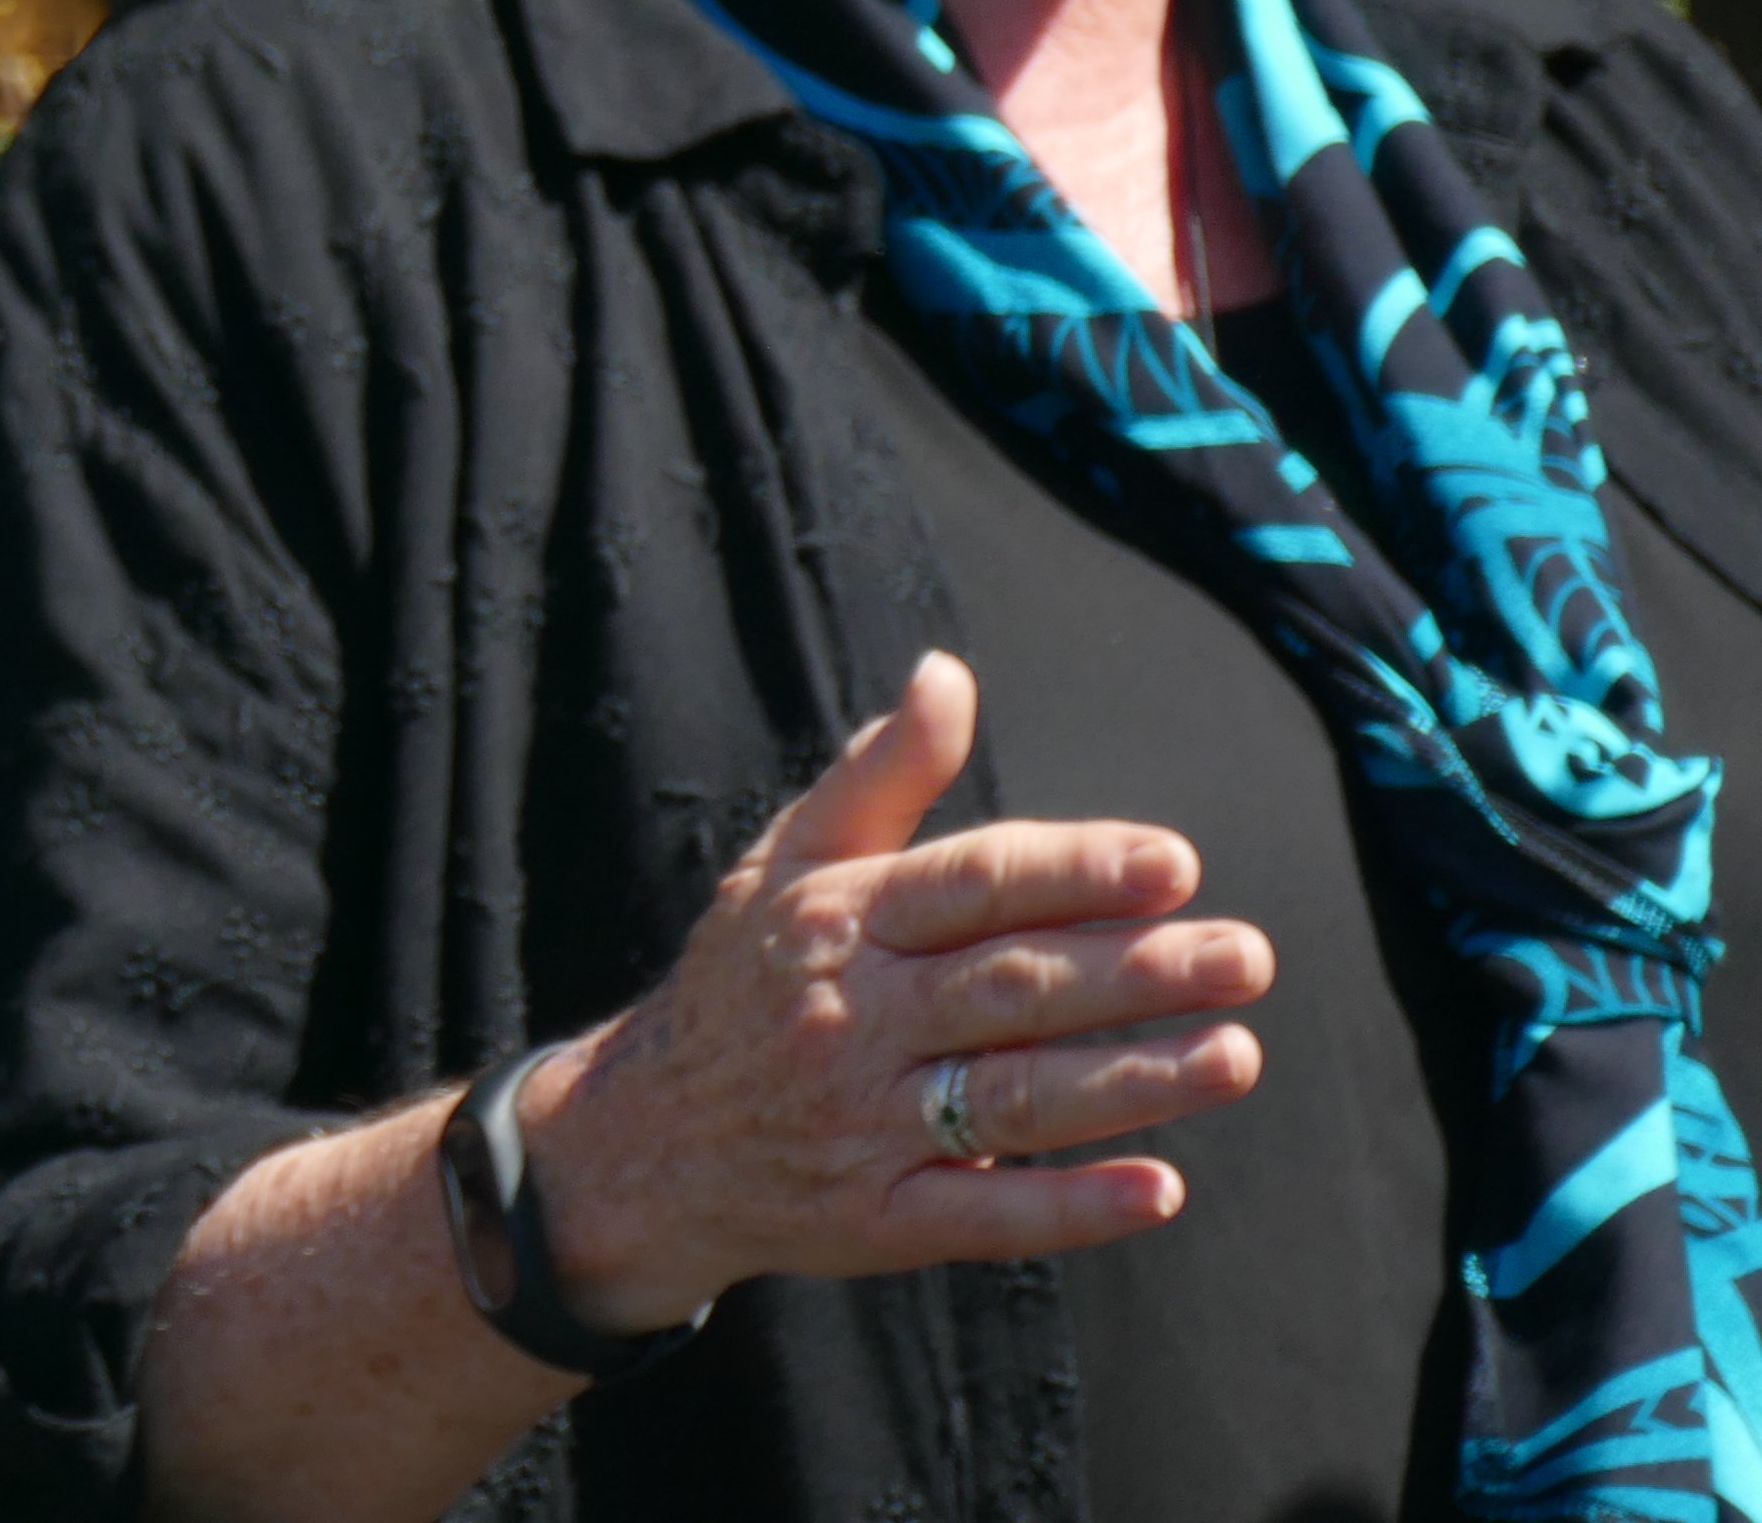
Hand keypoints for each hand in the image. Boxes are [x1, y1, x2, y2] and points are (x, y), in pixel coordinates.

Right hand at [527, 653, 1269, 1329]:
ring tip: (1236, 1056)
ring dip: (1130, 1082)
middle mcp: (849, 1016)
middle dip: (1134, 972)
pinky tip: (1159, 1186)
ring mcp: (862, 1121)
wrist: (647, 1141)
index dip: (1073, 872)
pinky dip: (1070, 1204)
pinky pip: (984, 1212)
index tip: (1175, 864)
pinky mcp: (878, 1218)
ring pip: (1011, 1098)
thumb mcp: (786, 860)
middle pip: (1010, 989)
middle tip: (1246, 956)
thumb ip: (880, 775)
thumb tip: (949, 675)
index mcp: (836, 919)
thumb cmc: (746, 980)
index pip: (971, 885)